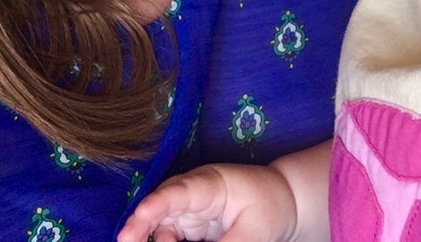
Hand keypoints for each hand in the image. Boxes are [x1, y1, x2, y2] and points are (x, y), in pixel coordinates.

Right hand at [117, 163, 298, 241]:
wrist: (282, 202)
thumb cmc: (271, 207)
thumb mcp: (255, 232)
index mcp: (209, 184)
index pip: (177, 191)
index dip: (155, 205)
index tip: (138, 219)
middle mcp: (191, 193)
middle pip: (159, 207)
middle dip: (139, 226)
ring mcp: (187, 209)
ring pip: (159, 226)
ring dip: (150, 240)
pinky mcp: (187, 225)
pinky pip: (167, 237)